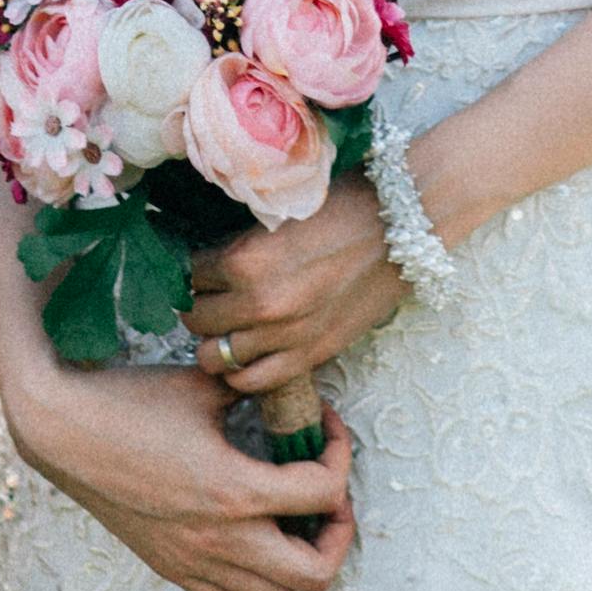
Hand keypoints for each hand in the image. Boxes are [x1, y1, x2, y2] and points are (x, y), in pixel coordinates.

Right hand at [4, 362, 355, 590]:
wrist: (63, 430)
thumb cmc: (131, 401)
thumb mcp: (203, 386)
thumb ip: (255, 392)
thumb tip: (288, 387)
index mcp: (235, 489)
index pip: (325, 493)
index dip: (340, 455)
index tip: (326, 428)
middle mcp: (220, 538)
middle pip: (315, 572)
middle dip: (337, 532)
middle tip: (327, 493)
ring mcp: (194, 561)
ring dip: (298, 559)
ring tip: (291, 516)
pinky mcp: (171, 568)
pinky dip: (254, 581)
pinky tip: (249, 538)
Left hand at [186, 178, 402, 404]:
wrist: (402, 229)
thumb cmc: (344, 208)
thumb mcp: (279, 216)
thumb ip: (242, 245)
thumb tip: (209, 262)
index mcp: (244, 260)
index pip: (189, 277)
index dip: (193, 272)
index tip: (201, 270)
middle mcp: (258, 303)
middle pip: (195, 320)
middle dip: (199, 307)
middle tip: (212, 297)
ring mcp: (284, 335)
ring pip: (215, 357)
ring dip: (217, 341)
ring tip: (230, 327)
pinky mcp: (310, 355)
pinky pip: (252, 382)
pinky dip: (241, 373)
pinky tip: (249, 355)